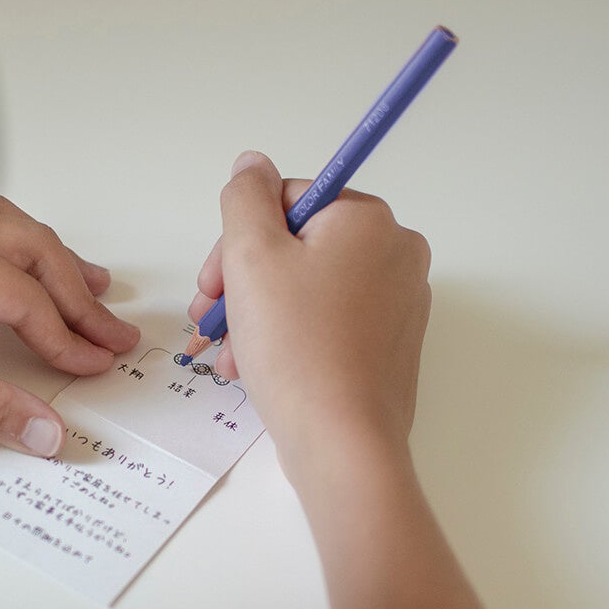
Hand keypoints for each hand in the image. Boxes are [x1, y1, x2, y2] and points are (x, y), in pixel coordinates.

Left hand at [0, 195, 139, 455]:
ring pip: (11, 224)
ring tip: (97, 287)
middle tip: (113, 334)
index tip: (94, 362)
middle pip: (31, 250)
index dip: (64, 336)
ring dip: (56, 261)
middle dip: (77, 297)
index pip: (25, 298)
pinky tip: (32, 260)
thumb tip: (46, 433)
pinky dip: (20, 242)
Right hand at [188, 151, 430, 474]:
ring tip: (228, 353)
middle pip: (297, 244)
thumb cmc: (296, 347)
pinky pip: (328, 323)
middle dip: (244, 281)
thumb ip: (246, 197)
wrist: (343, 443)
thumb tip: (252, 164)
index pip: (288, 198)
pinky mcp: (390, 347)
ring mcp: (398, 304)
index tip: (213, 282)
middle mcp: (396, 254)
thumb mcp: (251, 255)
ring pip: (307, 288)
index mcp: (369, 220)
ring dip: (257, 314)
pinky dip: (288, 337)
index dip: (240, 237)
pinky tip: (255, 367)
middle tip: (209, 318)